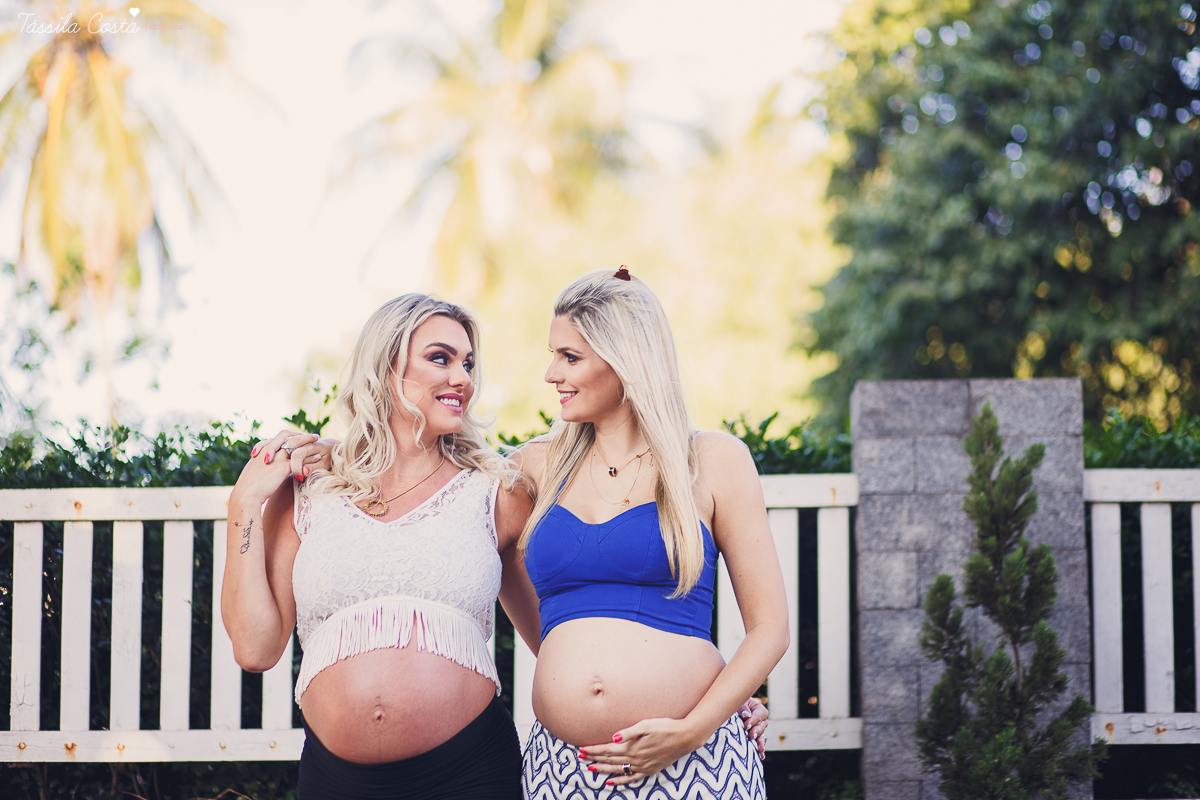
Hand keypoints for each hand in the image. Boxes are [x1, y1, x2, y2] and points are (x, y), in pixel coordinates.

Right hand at [250, 430, 331, 481]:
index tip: (300, 436)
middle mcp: (269, 450)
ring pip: (295, 445)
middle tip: (312, 436)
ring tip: (317, 443)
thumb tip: (267, 466)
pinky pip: (300, 459)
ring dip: (308, 443)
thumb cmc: (249, 487)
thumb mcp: (254, 470)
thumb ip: (263, 464)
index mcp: (262, 450)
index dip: (291, 435)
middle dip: (301, 434)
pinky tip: (317, 459)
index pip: (279, 436)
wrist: (246, 495)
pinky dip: (309, 458)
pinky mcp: (282, 467)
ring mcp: (276, 457)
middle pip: (288, 435)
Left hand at [577, 718, 697, 785]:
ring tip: (591, 768)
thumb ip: (629, 732)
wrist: (684, 738)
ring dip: (603, 769)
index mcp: (632, 747)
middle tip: (581, 757)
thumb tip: (613, 738)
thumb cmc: (665, 727)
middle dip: (594, 758)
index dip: (594, 750)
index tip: (582, 749)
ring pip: (617, 770)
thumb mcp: (646, 725)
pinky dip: (619, 781)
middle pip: (609, 760)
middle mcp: (635, 759)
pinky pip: (631, 778)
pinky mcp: (649, 770)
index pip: (607, 749)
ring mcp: (642, 766)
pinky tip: (611, 782)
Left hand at [739, 697, 767, 757]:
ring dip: (760, 743)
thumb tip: (747, 716)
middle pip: (762, 726)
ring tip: (760, 749)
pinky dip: (759, 750)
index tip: (746, 725)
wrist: (727, 710)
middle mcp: (760, 721)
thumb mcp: (738, 703)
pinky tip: (761, 756)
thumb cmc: (733, 704)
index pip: (760, 715)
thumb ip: (743, 708)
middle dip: (756, 731)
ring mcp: (756, 731)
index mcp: (758, 709)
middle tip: (751, 736)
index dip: (754, 720)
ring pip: (761, 737)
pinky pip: (758, 744)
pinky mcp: (752, 739)